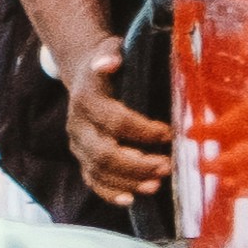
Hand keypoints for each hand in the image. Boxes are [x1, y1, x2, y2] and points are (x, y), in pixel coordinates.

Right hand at [62, 33, 172, 202]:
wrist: (83, 73)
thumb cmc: (107, 62)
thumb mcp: (109, 48)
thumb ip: (110, 54)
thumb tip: (110, 61)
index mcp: (86, 99)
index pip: (115, 121)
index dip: (143, 131)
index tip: (170, 133)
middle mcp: (78, 125)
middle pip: (104, 153)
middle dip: (137, 164)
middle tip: (167, 166)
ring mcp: (78, 145)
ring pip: (98, 171)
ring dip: (129, 181)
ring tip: (157, 185)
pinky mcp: (82, 158)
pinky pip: (92, 180)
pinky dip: (110, 193)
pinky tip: (131, 199)